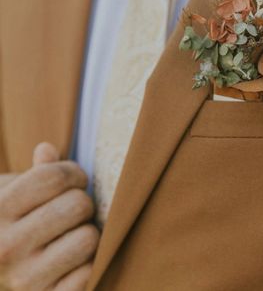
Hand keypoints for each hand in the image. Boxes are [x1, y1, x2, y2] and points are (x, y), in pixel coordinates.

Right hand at [0, 143, 99, 289]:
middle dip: (82, 202)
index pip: (54, 177)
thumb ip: (35, 172)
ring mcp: (24, 279)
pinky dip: (88, 267)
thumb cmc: (12, 221)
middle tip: (73, 211)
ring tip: (73, 234)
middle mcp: (5, 246)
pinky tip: (75, 262)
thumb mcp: (13, 193)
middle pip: (78, 204)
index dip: (73, 173)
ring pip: (88, 238)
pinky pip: (87, 275)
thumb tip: (47, 149)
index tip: (73, 180)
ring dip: (87, 233)